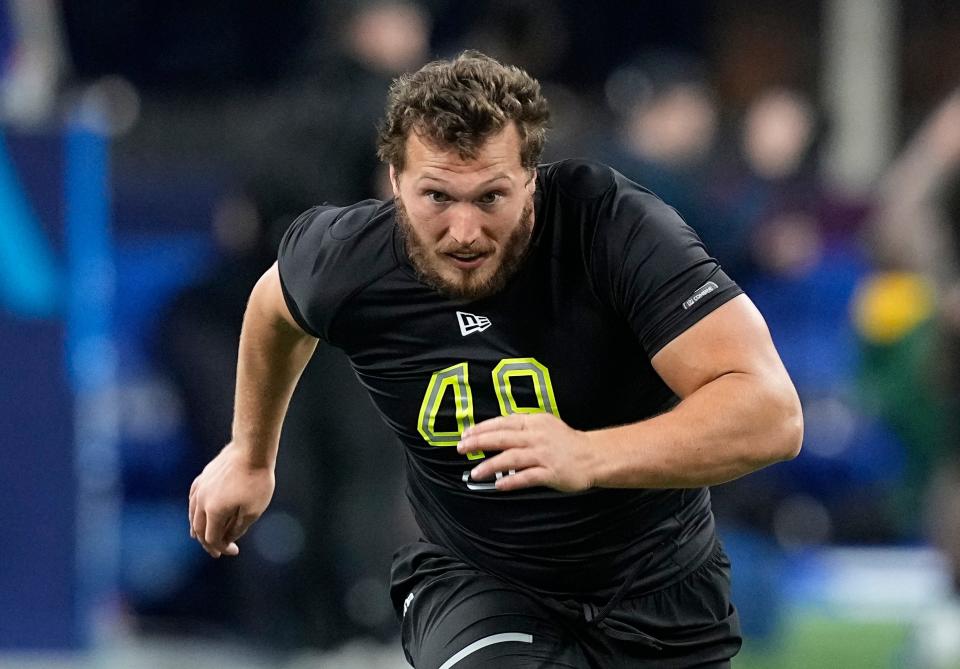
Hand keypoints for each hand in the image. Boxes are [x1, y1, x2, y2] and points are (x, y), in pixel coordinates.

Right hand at [188, 443, 274, 557]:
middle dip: (208, 543)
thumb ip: (239, 528)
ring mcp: (200, 488)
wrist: (252, 450)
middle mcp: (201, 501)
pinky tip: (200, 514)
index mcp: (214, 511)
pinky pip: (193, 500)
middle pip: (198, 529)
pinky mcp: (202, 477)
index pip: (212, 538)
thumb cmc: (256, 480)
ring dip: (198, 529)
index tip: (234, 551)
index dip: (222, 548)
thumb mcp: (253, 510)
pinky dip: (195, 512)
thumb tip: (227, 538)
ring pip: (193, 515)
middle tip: (217, 551)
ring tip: (203, 538)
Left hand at [456, 413, 594, 492]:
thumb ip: (522, 427)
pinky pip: (527, 477)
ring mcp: (544, 455)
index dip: (482, 428)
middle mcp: (537, 436)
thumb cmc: (565, 442)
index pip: (503, 422)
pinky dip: (511, 481)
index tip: (466, 434)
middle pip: (502, 437)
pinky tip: (498, 485)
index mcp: (534, 422)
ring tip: (475, 472)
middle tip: (462, 448)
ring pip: (511, 458)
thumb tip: (496, 430)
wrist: (593, 455)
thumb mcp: (544, 425)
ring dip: (490, 465)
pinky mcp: (550, 473)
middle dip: (479, 442)